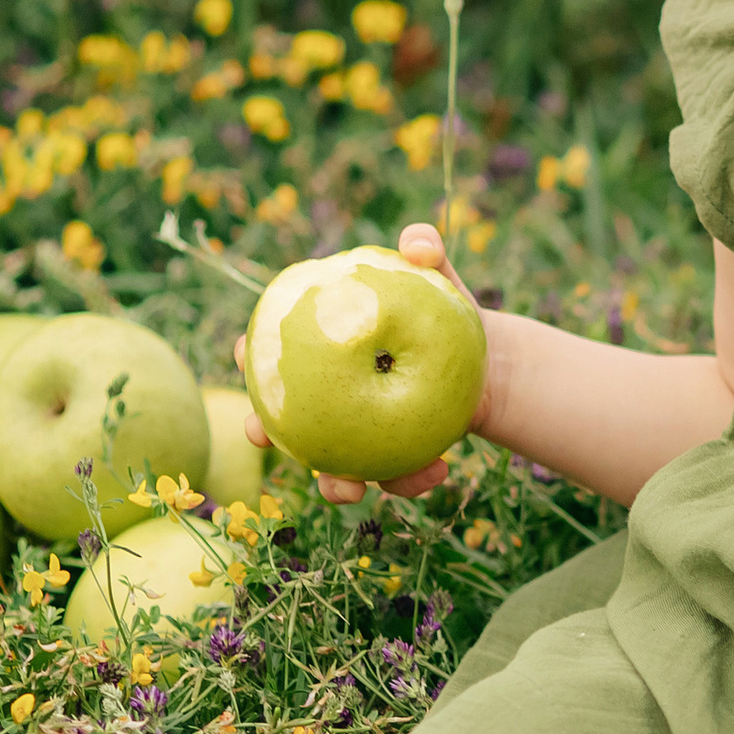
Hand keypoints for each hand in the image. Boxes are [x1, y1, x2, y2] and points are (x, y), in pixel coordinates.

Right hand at [232, 221, 497, 504]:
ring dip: (334, 485)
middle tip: (265, 435)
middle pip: (279, 417)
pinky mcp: (388, 460)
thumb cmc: (444, 309)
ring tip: (351, 489)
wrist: (486, 360)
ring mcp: (354, 432)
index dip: (251, 354)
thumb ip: (427, 248)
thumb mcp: (439, 275)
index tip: (247, 355)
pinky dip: (410, 481)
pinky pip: (393, 478)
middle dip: (263, 430)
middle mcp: (328, 394)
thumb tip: (417, 244)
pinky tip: (437, 471)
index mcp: (323, 346)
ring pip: (330, 467)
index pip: (272, 347)